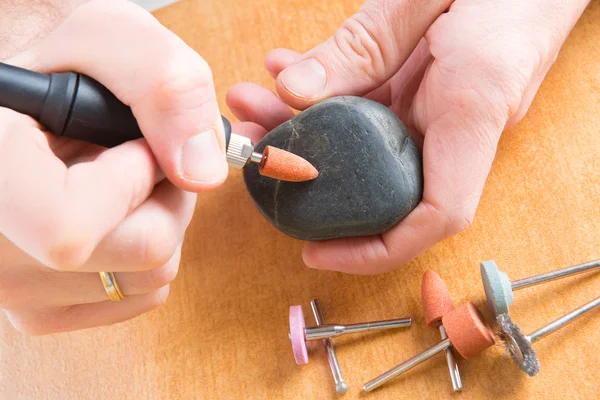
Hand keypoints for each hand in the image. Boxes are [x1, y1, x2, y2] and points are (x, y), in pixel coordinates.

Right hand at [0, 0, 226, 333]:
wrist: (32, 106)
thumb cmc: (63, 65)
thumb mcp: (109, 38)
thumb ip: (164, 86)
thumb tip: (203, 173)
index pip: (70, 229)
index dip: (131, 183)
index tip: (137, 145)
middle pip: (139, 255)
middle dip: (168, 195)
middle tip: (145, 154)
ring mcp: (16, 287)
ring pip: (149, 276)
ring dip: (161, 219)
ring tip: (124, 176)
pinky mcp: (45, 307)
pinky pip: (140, 294)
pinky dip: (148, 251)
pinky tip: (118, 211)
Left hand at [227, 0, 590, 273]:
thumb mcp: (421, 0)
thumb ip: (361, 46)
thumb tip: (294, 93)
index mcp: (471, 109)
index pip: (436, 214)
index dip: (376, 249)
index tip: (318, 252)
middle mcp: (457, 125)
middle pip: (380, 183)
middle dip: (312, 175)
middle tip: (259, 153)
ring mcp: (441, 113)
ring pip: (364, 145)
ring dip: (305, 129)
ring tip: (256, 104)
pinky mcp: (427, 94)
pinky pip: (369, 108)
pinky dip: (325, 94)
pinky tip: (290, 72)